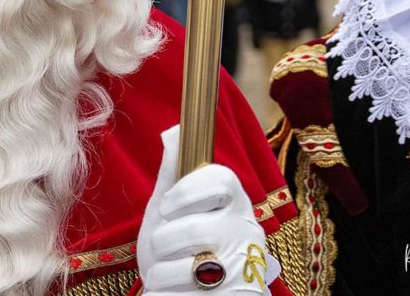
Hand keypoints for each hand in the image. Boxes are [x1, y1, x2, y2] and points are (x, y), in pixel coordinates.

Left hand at [137, 126, 275, 293]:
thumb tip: (174, 129)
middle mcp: (247, 235)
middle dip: (163, 242)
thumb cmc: (176, 248)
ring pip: (190, 269)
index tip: (167, 206)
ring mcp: (245, 271)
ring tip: (166, 274)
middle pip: (197, 229)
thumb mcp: (168, 210)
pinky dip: (166, 294)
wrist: (186, 294)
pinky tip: (172, 291)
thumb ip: (172, 175)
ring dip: (162, 274)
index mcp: (234, 205)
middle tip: (163, 248)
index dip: (188, 191)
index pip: (223, 180)